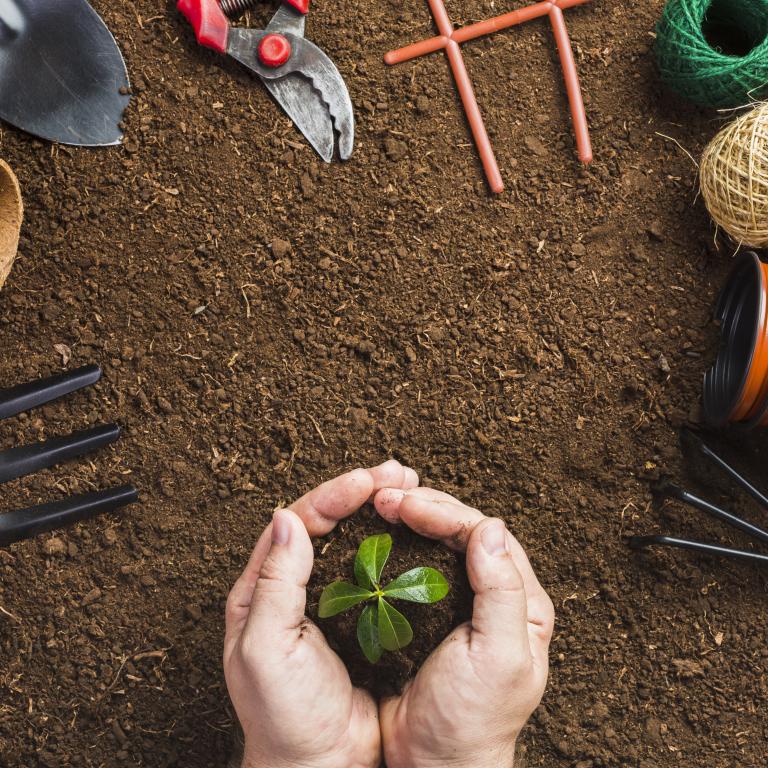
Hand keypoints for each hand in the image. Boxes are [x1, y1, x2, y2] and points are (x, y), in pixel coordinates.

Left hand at [224, 460, 418, 767]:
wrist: (317, 767)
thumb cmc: (282, 716)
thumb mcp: (267, 649)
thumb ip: (274, 583)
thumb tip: (286, 519)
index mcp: (262, 588)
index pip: (297, 522)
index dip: (333, 495)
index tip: (367, 480)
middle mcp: (292, 586)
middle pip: (326, 521)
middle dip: (361, 491)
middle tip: (398, 472)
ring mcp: (327, 600)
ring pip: (352, 539)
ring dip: (379, 510)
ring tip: (409, 487)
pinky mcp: (357, 616)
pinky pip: (374, 569)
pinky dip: (393, 544)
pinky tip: (413, 531)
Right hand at [373, 487, 554, 767]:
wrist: (432, 765)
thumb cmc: (471, 720)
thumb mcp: (498, 659)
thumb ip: (502, 593)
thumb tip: (491, 527)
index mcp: (523, 601)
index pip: (487, 536)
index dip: (447, 513)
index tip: (406, 505)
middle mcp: (495, 594)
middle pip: (462, 531)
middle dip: (425, 507)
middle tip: (385, 498)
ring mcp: (459, 601)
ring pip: (438, 542)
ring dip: (409, 519)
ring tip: (377, 506)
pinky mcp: (428, 612)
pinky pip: (414, 565)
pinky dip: (396, 544)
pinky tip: (376, 535)